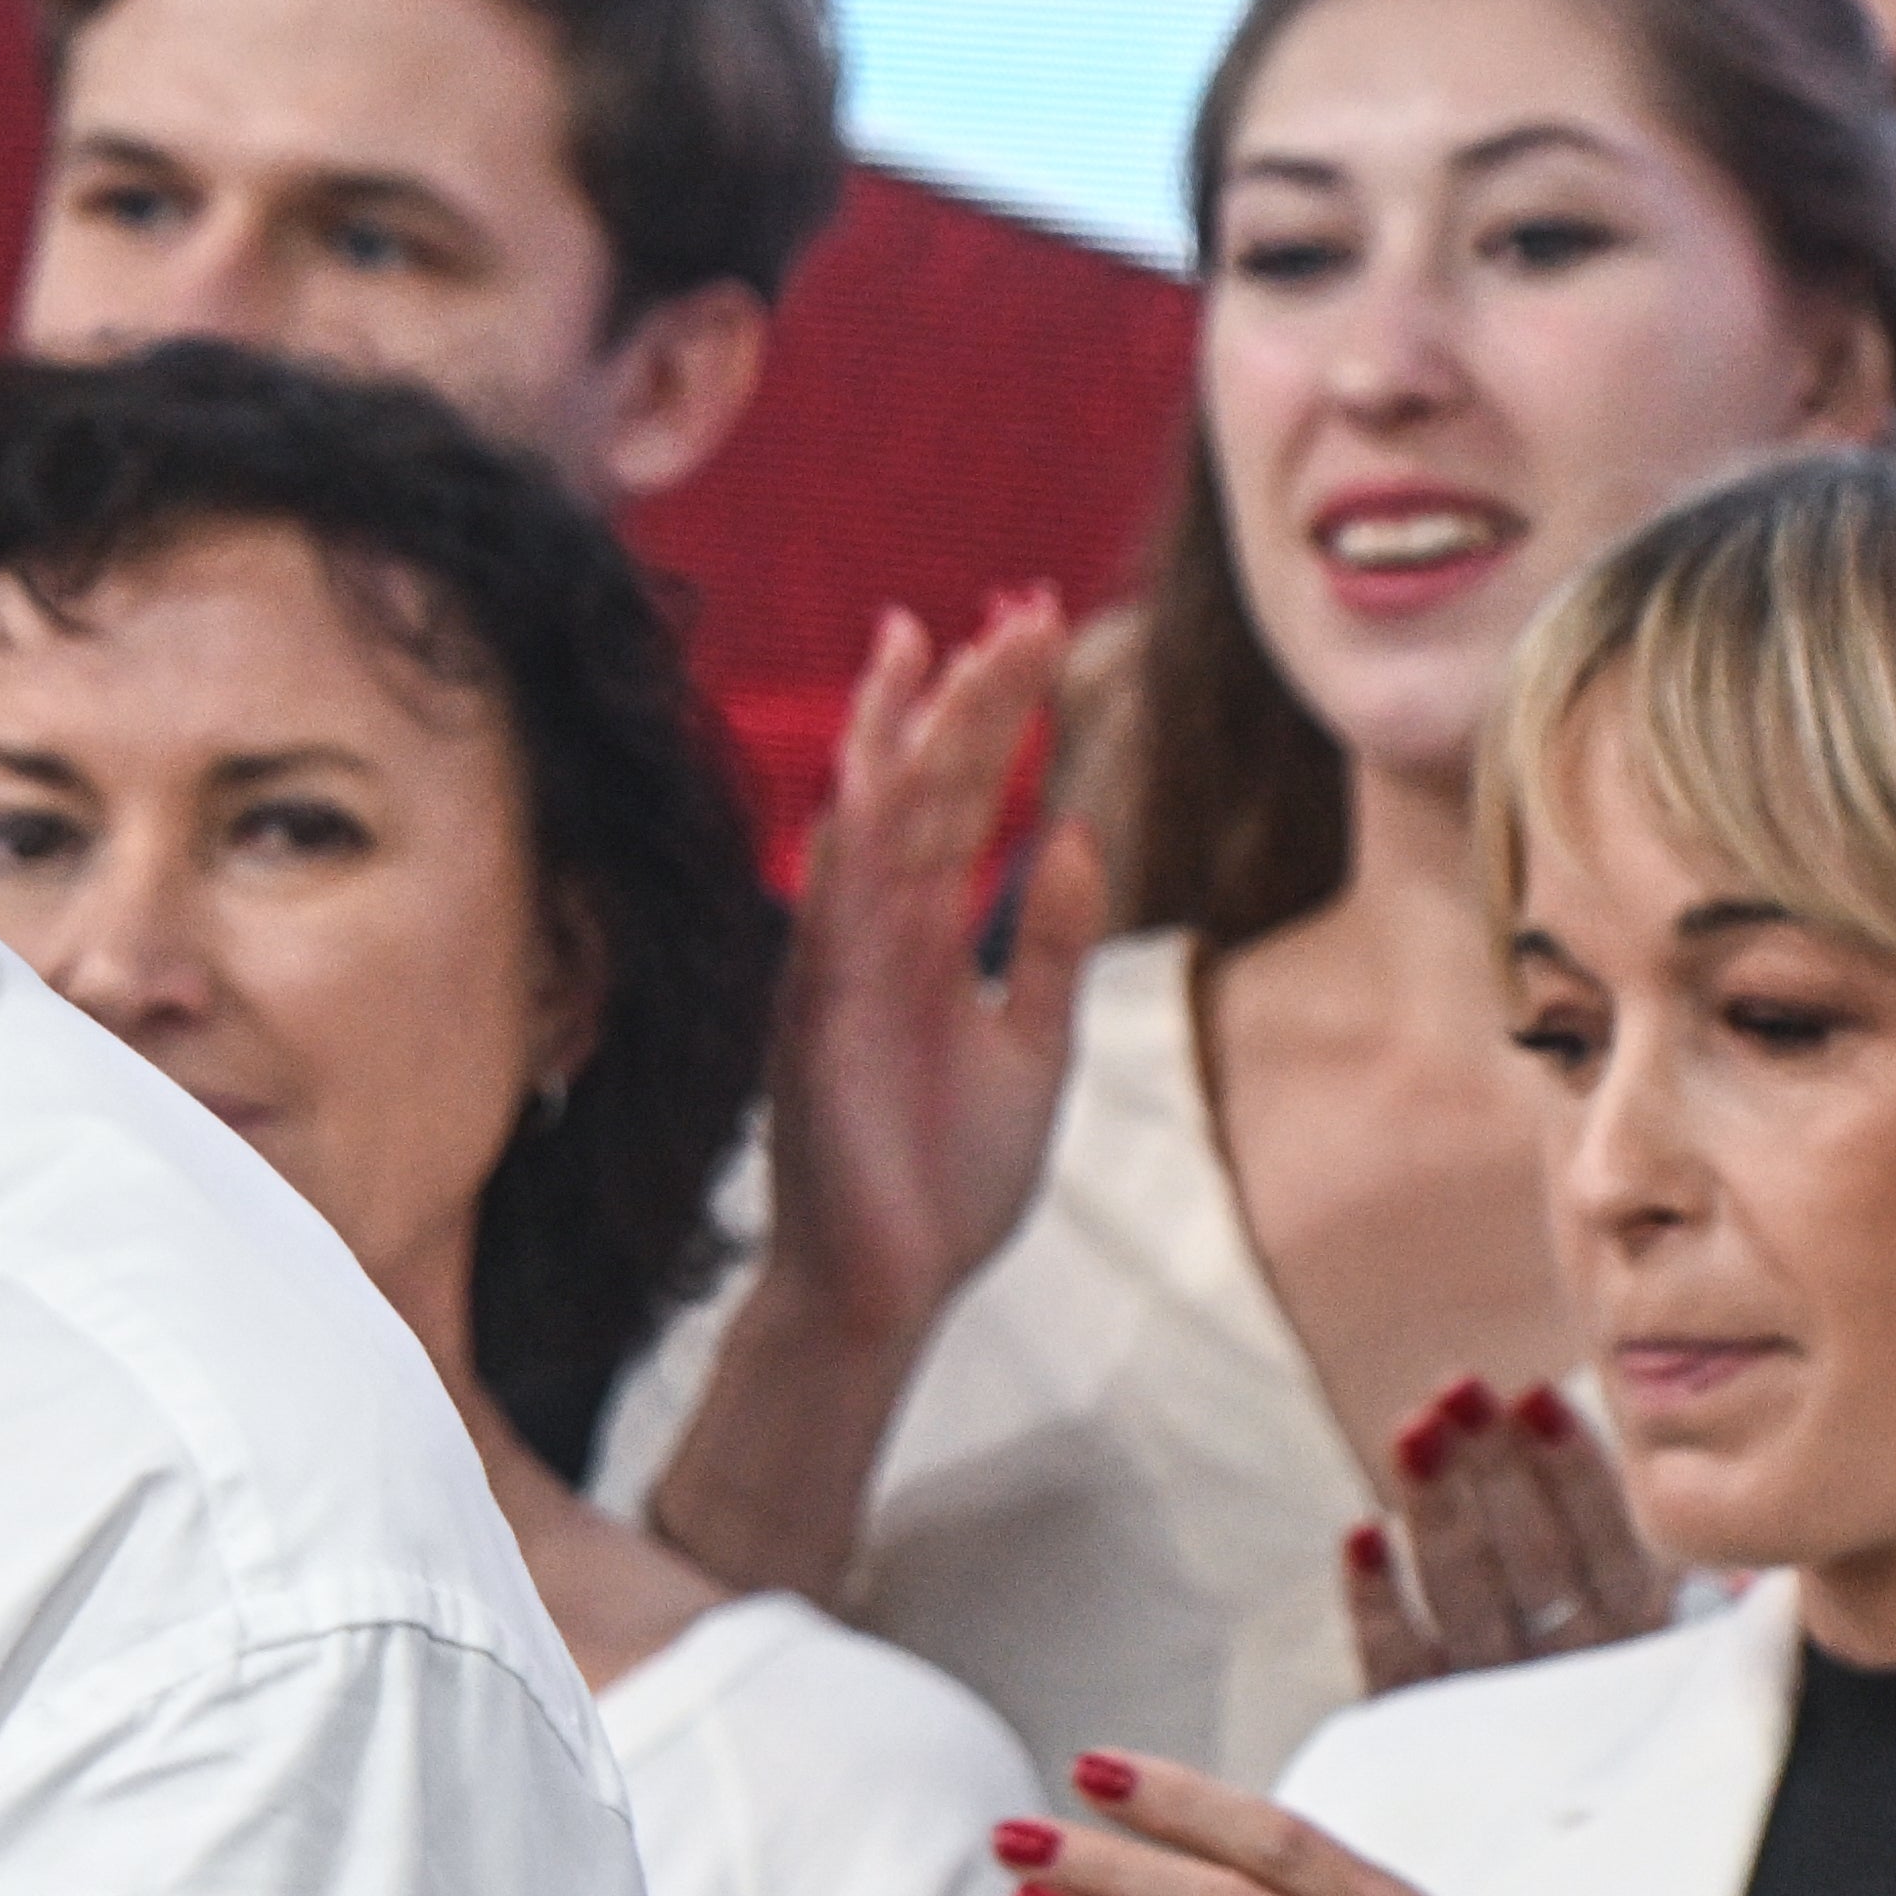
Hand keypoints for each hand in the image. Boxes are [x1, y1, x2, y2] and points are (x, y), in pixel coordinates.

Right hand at [765, 593, 1112, 1344]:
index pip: (957, 795)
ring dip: (909, 740)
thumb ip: (1046, 939)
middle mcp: (872, 933)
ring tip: (948, 650)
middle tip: (1018, 607)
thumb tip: (1074, 827)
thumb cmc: (946, 1178)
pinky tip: (872, 773)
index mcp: (921, 934)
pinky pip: (836, 913)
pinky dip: (852, 841)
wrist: (892, 1288)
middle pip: (917, 786)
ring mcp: (840, 969)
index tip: (1031, 626)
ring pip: (872, 827)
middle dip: (965, 696)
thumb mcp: (1033, 1044)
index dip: (992, 712)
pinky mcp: (822, 1020)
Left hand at [1349, 1378, 1675, 1696]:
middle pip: (1535, 1562)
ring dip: (1438, 1510)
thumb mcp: (1645, 1614)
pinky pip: (1399, 1664)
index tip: (1536, 1394)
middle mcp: (1577, 1676)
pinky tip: (1358, 1533)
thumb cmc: (1603, 1665)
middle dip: (1495, 1469)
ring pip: (1467, 1599)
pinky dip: (1377, 1601)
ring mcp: (1499, 1704)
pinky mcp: (1424, 1727)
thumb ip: (1643, 1548)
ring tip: (1412, 1427)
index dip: (1576, 1471)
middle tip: (1460, 1387)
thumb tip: (1637, 1446)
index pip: (1616, 1550)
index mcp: (1643, 1639)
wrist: (1565, 1817)